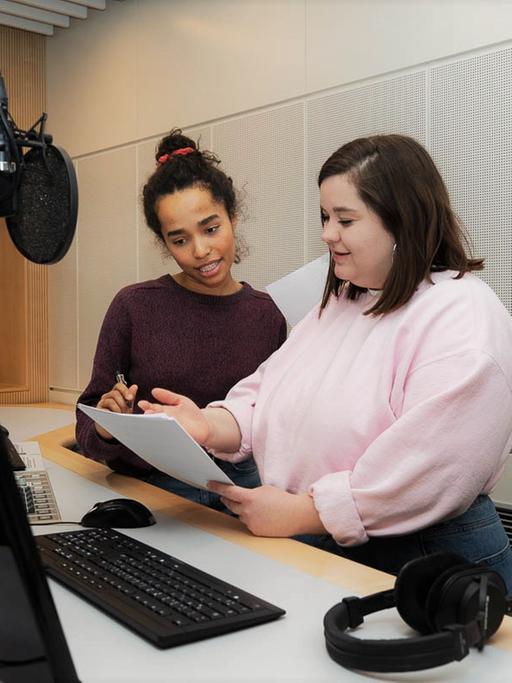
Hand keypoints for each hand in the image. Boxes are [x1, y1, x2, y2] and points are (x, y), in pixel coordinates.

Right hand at [94, 382, 137, 438]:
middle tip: (126, 410)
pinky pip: (104, 410)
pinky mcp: (98, 411)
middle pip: (114, 393)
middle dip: (122, 402)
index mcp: (115, 393)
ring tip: (121, 415)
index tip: (131, 398)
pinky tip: (115, 417)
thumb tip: (135, 386)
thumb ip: (130, 396)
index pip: (119, 386)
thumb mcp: (127, 406)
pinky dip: (111, 413)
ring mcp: (102, 403)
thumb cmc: (120, 415)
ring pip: (109, 401)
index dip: (125, 390)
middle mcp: (107, 396)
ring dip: (117, 408)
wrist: (111, 428)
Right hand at [138, 387, 209, 445]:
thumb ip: (168, 396)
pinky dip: (168, 437)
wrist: (205, 426)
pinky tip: (169, 433)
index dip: (146, 407)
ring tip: (157, 423)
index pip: (152, 409)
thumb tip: (154, 391)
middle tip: (146, 415)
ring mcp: (169, 432)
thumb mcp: (180, 401)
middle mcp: (164, 423)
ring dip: (157, 428)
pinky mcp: (177, 441)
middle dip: (149, 418)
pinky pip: (170, 440)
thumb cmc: (191, 413)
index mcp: (163, 413)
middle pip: (153, 421)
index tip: (142, 403)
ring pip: (160, 431)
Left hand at [207, 482, 325, 536]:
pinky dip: (252, 520)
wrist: (295, 515)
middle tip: (227, 497)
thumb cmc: (283, 500)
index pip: (228, 491)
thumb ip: (251, 492)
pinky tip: (263, 517)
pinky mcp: (255, 531)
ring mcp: (250, 522)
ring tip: (258, 508)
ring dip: (243, 511)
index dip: (217, 487)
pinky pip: (248, 524)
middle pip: (230, 504)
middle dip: (228, 500)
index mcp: (249, 497)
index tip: (210, 484)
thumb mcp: (265, 489)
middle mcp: (247, 511)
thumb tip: (244, 496)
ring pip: (240, 515)